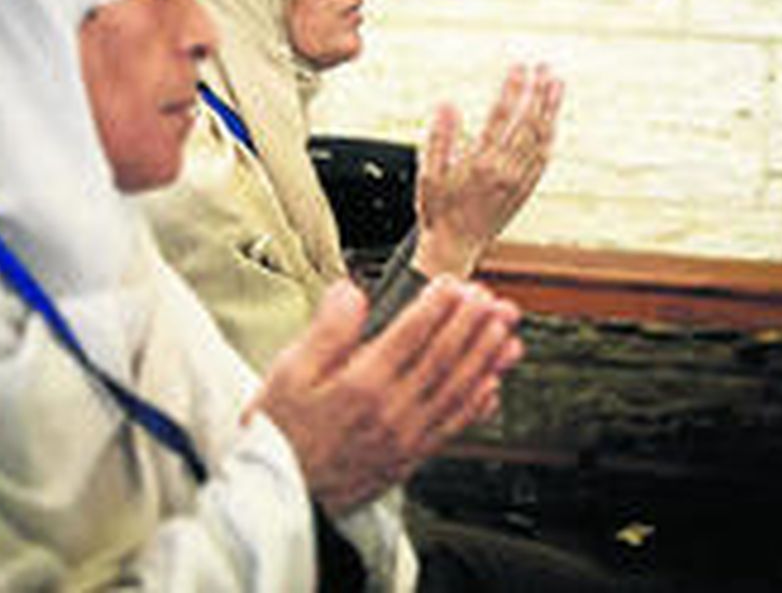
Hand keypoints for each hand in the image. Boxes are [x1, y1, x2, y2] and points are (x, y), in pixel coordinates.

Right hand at [247, 277, 521, 515]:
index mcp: (360, 386)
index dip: (437, 306)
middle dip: (472, 324)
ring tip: (507, 332)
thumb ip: (325, 331)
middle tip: (493, 299)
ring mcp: (404, 438)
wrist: (275, 498)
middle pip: (442, 359)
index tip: (453, 283)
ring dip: (485, 358)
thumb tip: (351, 293)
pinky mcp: (409, 459)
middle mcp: (390, 413)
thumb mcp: (287, 373)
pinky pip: (452, 427)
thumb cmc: (278, 434)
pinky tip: (492, 387)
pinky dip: (477, 404)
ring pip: (456, 391)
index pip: (410, 335)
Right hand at [412, 63, 563, 279]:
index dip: (512, 88)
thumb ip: (438, 138)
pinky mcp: (525, 190)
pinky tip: (552, 120)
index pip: (501, 116)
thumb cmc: (438, 210)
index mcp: (480, 163)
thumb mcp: (428, 175)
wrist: (456, 247)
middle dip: (538, 92)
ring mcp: (519, 181)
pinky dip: (550, 135)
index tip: (519, 66)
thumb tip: (447, 104)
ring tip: (556, 84)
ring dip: (551, 109)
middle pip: (528, 123)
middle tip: (545, 67)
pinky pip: (543, 158)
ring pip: (541, 138)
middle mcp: (505, 171)